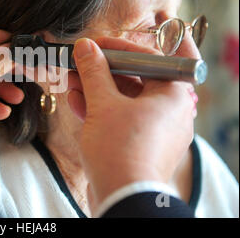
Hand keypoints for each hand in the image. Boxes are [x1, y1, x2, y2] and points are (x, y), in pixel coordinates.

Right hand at [67, 37, 194, 212]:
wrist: (122, 199)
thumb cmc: (121, 151)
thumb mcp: (103, 104)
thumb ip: (94, 71)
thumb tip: (85, 48)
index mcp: (173, 94)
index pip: (151, 58)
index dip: (121, 47)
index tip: (98, 43)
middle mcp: (169, 111)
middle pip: (135, 78)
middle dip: (102, 69)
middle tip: (79, 61)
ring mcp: (154, 129)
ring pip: (124, 99)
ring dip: (95, 88)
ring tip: (70, 79)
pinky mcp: (139, 144)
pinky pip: (120, 118)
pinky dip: (99, 109)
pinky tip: (75, 100)